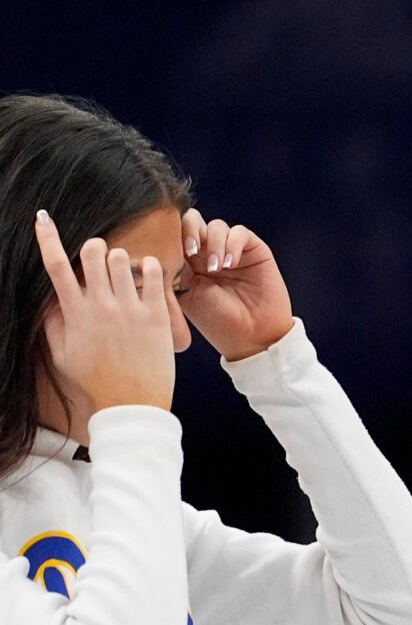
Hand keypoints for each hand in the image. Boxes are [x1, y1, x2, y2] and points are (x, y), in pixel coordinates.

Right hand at [34, 211, 173, 419]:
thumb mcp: (63, 354)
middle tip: (98, 259)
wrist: (132, 406)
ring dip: (120, 258)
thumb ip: (54, 322)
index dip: (47, 238)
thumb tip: (51, 298)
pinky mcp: (156, 316)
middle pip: (91, 252)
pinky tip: (148, 274)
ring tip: (124, 272)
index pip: (55, 266)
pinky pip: (154, 274)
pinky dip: (150, 266)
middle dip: (92, 248)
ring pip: (121, 258)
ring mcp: (130, 310)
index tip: (42, 217)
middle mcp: (101, 306)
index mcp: (75, 313)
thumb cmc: (96, 382)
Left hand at [178, 209, 292, 359]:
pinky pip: (239, 233)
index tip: (170, 254)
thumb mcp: (184, 295)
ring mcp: (232, 251)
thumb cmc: (216, 322)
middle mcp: (209, 252)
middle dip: (188, 231)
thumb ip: (172, 269)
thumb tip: (155, 248)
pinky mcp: (255, 251)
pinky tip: (230, 265)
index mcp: (188, 262)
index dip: (169, 235)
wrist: (251, 337)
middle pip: (193, 220)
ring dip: (213, 244)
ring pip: (216, 225)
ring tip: (216, 269)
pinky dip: (232, 245)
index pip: (174, 233)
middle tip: (189, 252)